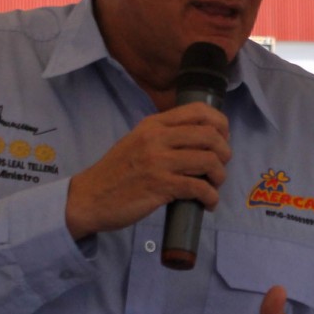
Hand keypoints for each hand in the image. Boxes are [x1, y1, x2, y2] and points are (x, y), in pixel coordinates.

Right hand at [65, 103, 230, 239]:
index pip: (198, 110)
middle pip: (210, 136)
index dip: (220, 123)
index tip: (223, 138)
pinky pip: (199, 188)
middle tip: (220, 167)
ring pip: (209, 161)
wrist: (89, 198)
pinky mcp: (159, 186)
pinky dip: (210, 197)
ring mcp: (158, 162)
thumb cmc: (116, 172)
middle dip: (224, 152)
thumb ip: (164, 136)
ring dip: (219, 176)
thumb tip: (201, 138)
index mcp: (153, 124)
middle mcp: (157, 138)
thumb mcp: (137, 141)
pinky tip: (207, 203)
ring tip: (214, 186)